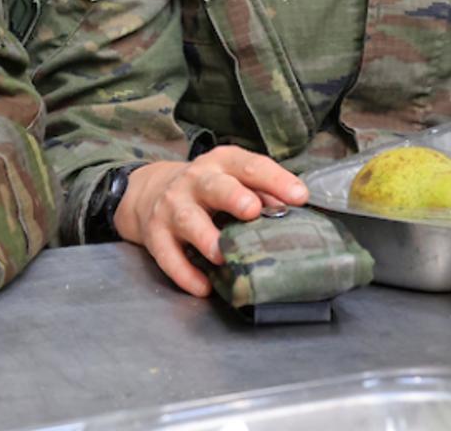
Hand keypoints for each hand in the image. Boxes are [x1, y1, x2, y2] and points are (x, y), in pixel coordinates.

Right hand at [114, 147, 308, 296]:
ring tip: (223, 255)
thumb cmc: (208, 190)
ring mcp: (172, 206)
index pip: (249, 166)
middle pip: (214, 186)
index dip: (274, 179)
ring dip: (205, 236)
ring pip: (187, 219)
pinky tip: (203, 286)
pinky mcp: (156, 234)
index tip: (299, 196)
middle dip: (232, 197)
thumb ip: (263, 194)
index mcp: (221, 164)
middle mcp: (195, 181)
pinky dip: (184, 272)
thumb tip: (295, 214)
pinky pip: (168, 255)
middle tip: (251, 210)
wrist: (152, 191)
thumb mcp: (233, 180)